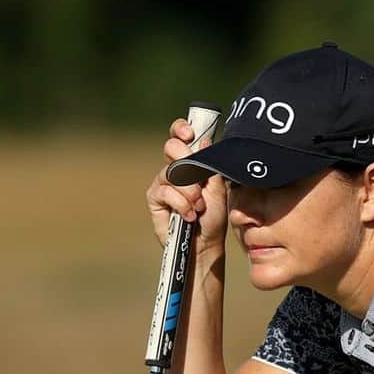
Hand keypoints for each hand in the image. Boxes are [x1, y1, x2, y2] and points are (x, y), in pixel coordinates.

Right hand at [146, 118, 227, 249]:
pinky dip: (181, 204)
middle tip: (197, 178)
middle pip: (171, 147)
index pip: (180, 136)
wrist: (205, 244)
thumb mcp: (218, 191)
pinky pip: (165, 191)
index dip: (181, 129)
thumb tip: (204, 141)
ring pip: (172, 172)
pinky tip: (189, 215)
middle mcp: (175, 168)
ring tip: (198, 206)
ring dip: (189, 191)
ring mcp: (163, 182)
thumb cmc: (212, 218)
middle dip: (187, 160)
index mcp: (191, 162)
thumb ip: (210, 167)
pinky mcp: (155, 198)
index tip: (189, 133)